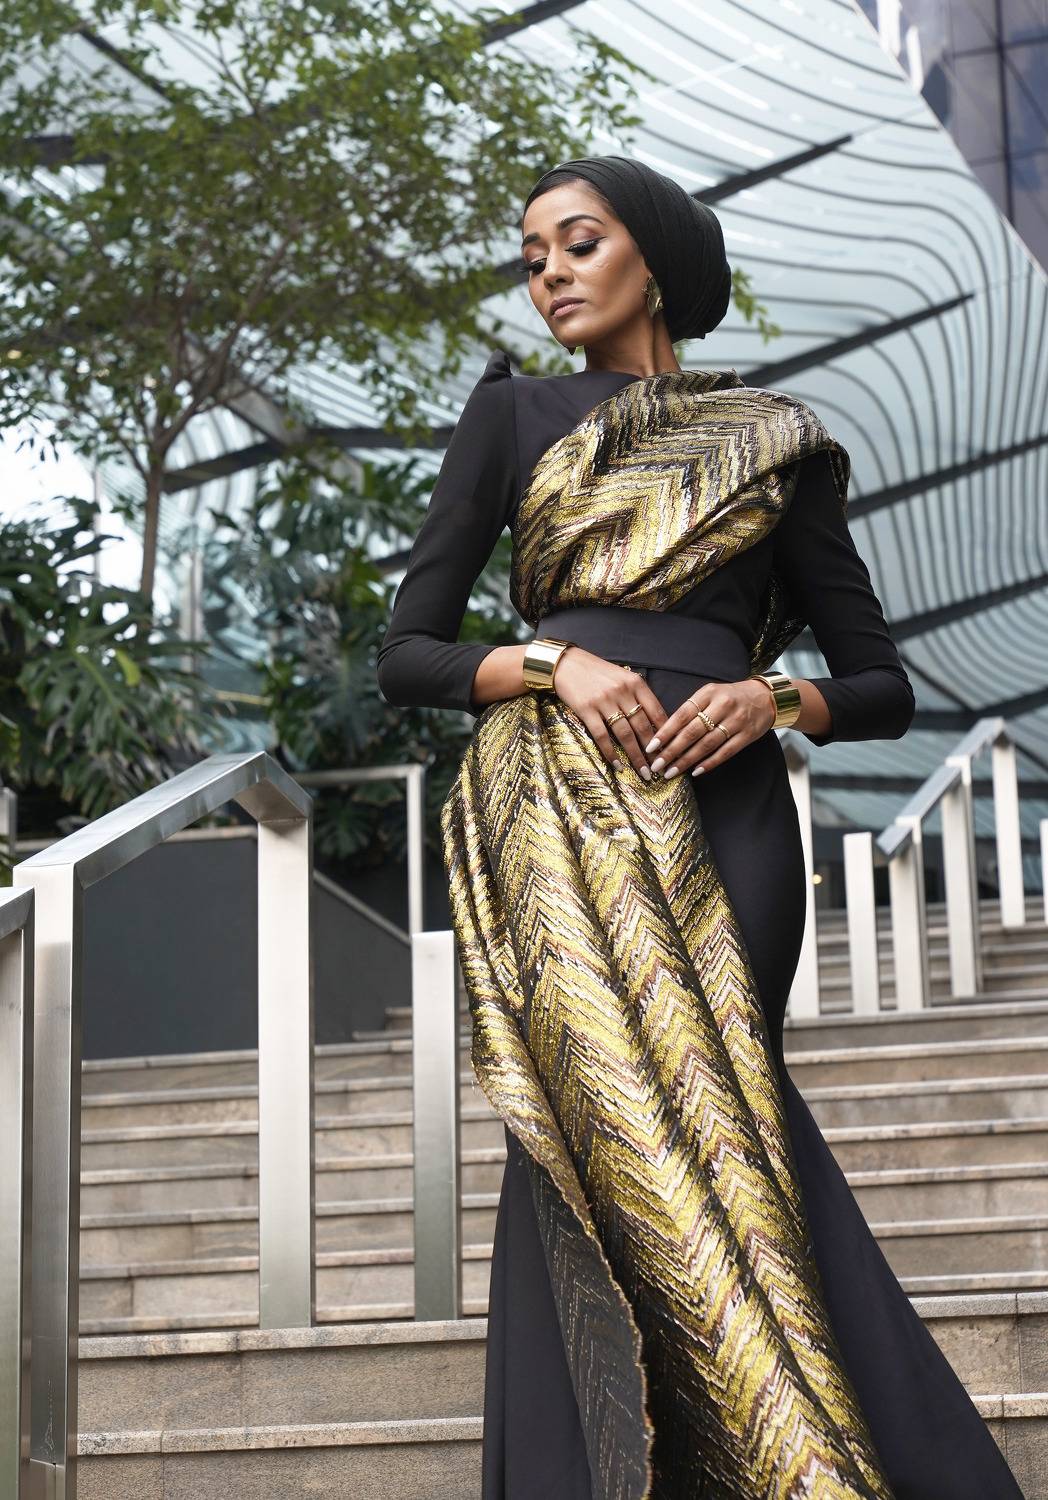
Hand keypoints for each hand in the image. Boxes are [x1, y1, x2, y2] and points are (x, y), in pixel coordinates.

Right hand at [551, 646, 668, 780]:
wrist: (567, 664)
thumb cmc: (598, 672)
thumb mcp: (623, 678)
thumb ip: (638, 696)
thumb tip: (655, 723)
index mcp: (635, 683)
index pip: (656, 711)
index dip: (665, 733)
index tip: (670, 749)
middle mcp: (622, 691)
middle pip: (642, 726)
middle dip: (653, 750)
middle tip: (659, 767)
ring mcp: (604, 700)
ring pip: (625, 734)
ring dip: (635, 756)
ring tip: (643, 772)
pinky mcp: (586, 709)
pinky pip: (602, 735)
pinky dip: (611, 752)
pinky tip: (618, 765)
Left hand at [643, 678, 775, 778]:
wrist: (765, 697)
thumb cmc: (730, 697)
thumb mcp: (710, 694)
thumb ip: (691, 710)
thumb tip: (666, 733)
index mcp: (708, 693)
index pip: (682, 714)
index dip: (665, 732)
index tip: (651, 746)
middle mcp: (722, 706)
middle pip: (692, 732)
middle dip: (672, 751)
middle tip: (657, 765)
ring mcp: (736, 721)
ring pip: (707, 744)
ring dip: (687, 760)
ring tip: (671, 771)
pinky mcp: (747, 735)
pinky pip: (725, 752)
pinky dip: (709, 763)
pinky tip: (696, 771)